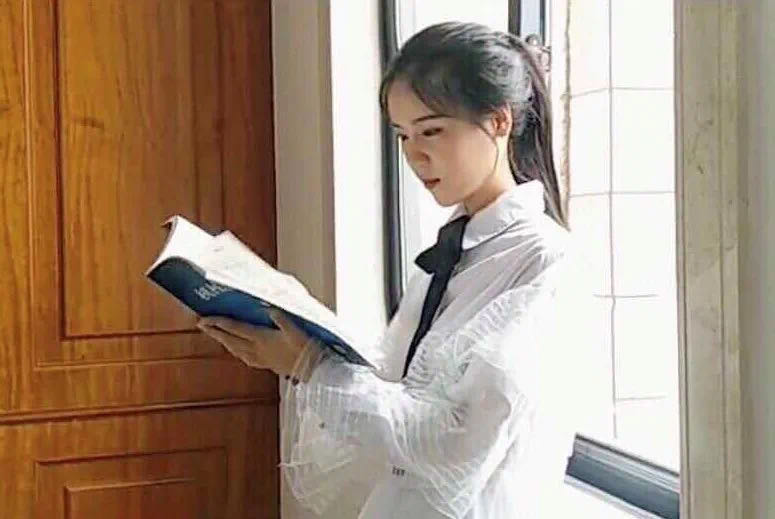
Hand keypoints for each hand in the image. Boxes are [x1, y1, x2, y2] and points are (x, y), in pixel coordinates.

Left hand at [197, 309, 319, 377]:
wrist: (314, 371)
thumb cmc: (306, 349)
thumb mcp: (296, 330)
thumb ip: (282, 319)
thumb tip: (270, 309)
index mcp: (262, 339)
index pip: (235, 329)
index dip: (219, 323)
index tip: (204, 318)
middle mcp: (257, 350)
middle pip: (230, 340)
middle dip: (214, 332)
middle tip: (201, 324)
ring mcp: (261, 359)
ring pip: (235, 350)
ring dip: (223, 341)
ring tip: (215, 335)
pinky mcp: (267, 365)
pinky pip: (245, 357)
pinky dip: (236, 351)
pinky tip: (237, 351)